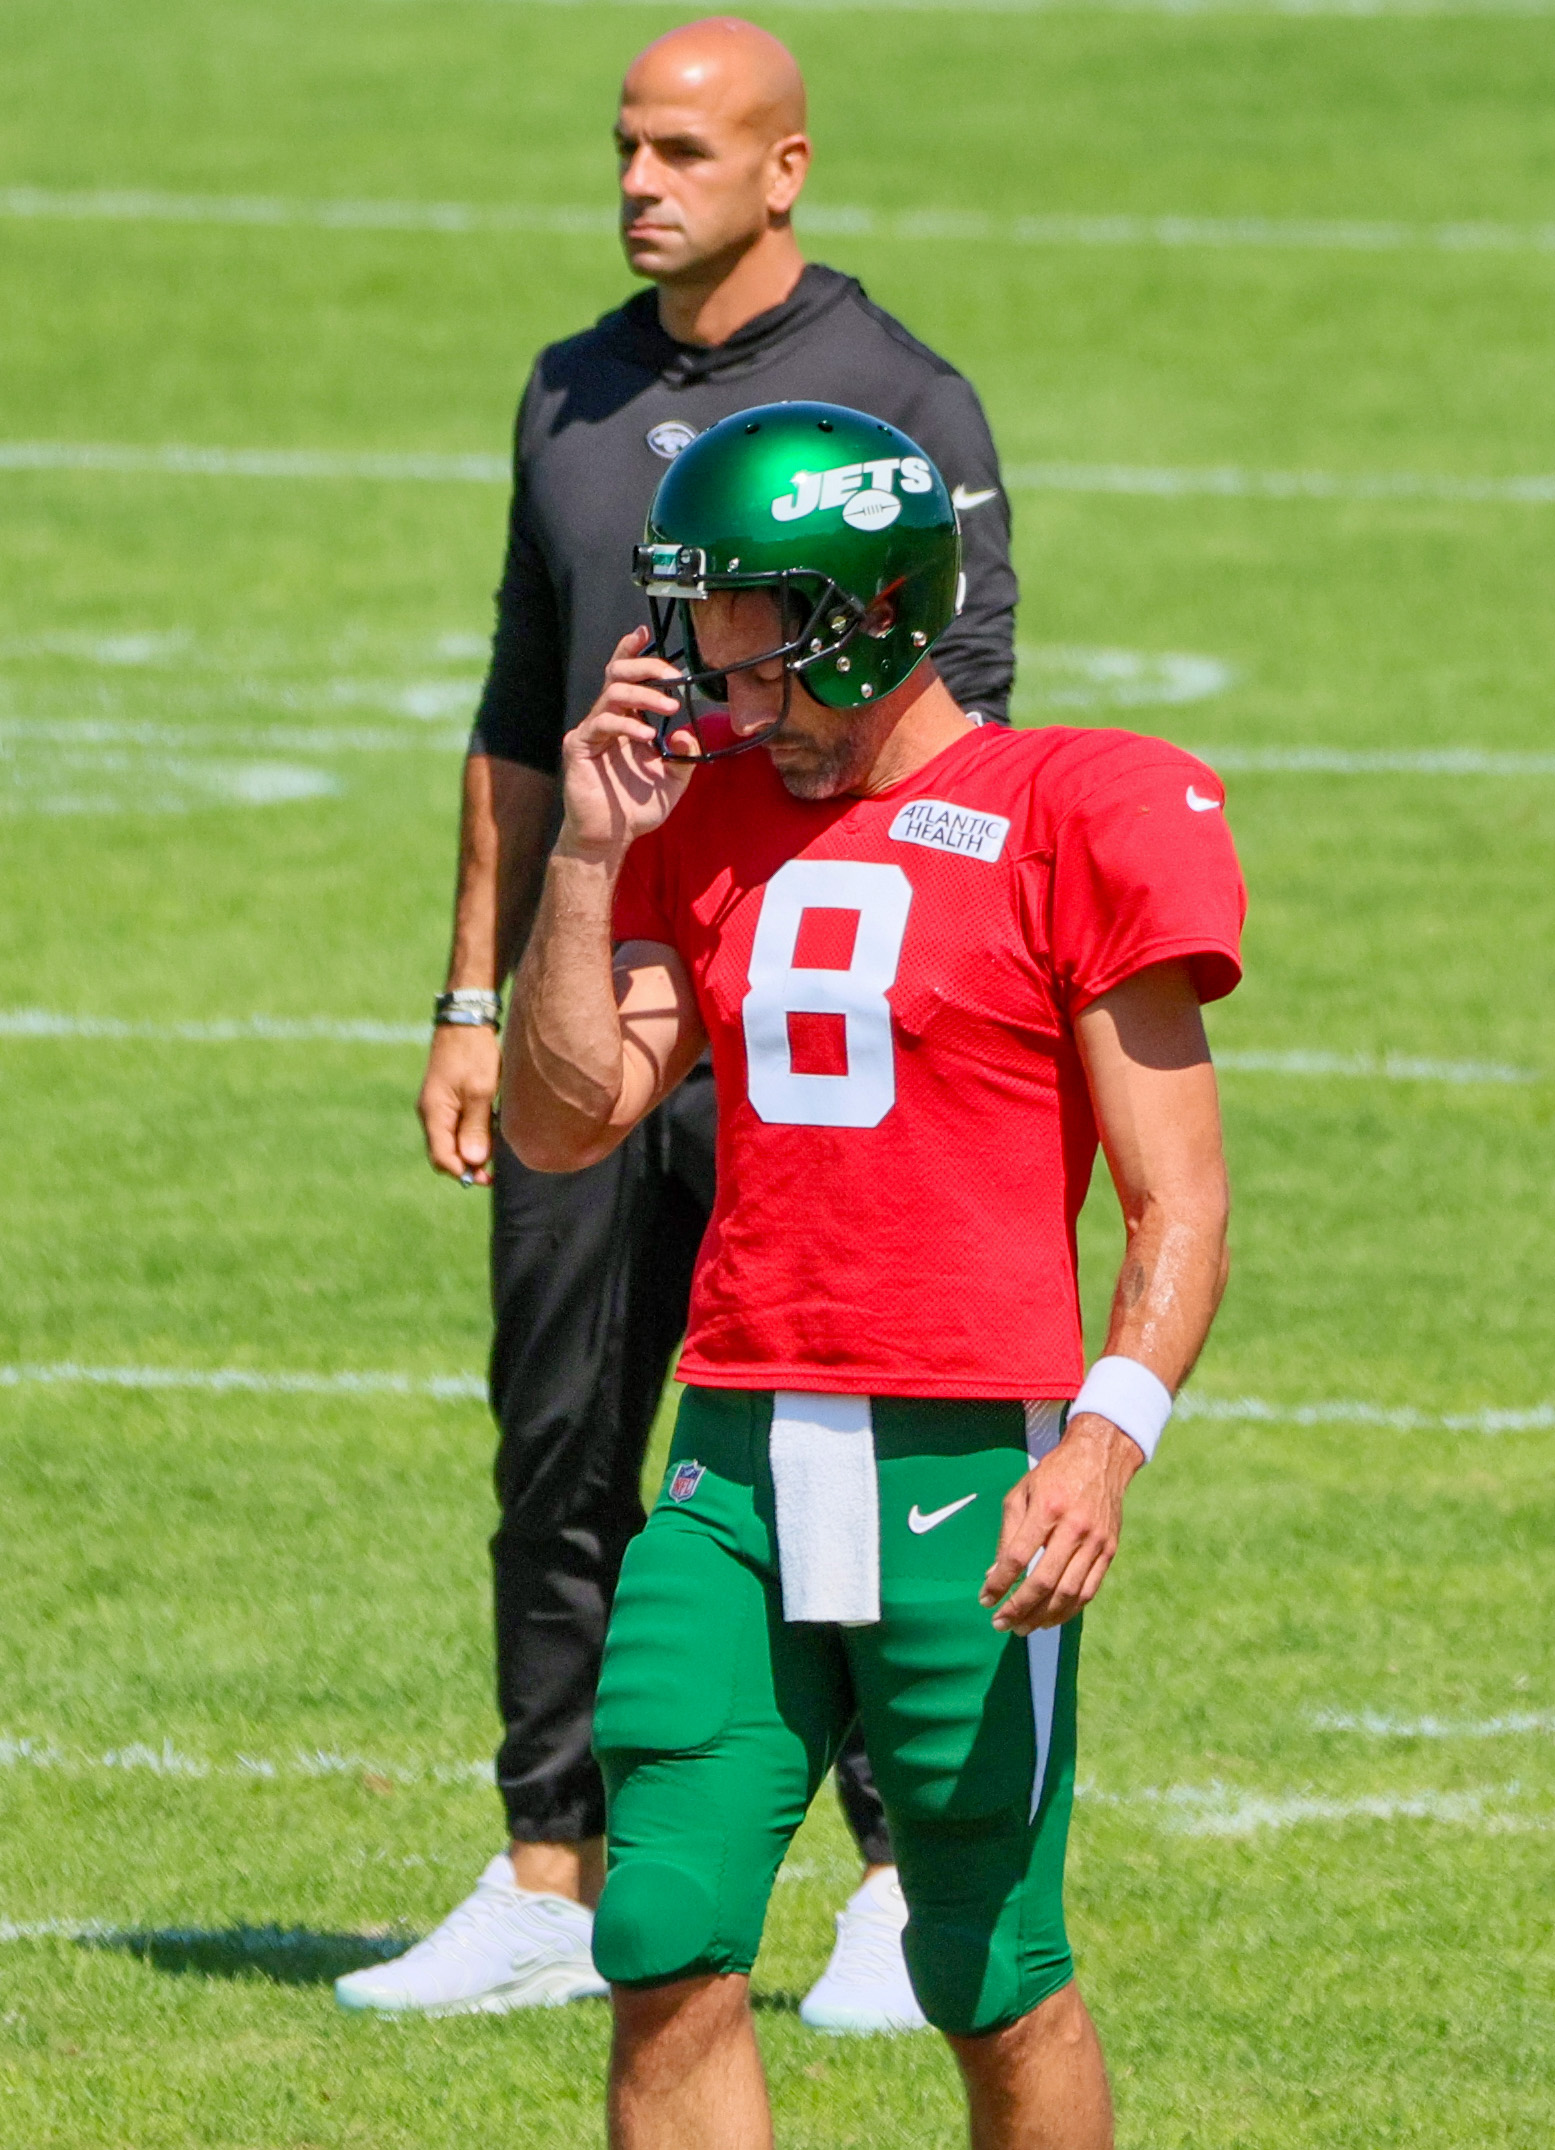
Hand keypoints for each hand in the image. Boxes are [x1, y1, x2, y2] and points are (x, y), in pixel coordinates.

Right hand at [417, 1020, 501, 1183]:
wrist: (466, 1018)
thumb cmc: (474, 1053)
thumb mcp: (480, 1091)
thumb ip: (476, 1128)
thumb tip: (472, 1163)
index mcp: (433, 1113)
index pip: (442, 1158)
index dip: (463, 1172)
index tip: (488, 1178)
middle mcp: (431, 1112)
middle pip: (445, 1152)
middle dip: (468, 1163)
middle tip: (495, 1169)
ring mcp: (438, 1104)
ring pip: (453, 1139)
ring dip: (473, 1146)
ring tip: (496, 1141)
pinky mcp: (448, 1097)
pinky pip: (458, 1124)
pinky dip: (474, 1131)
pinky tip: (492, 1124)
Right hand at [557, 627, 698, 861]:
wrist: (608, 838)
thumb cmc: (635, 810)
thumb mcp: (672, 782)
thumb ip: (684, 758)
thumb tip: (686, 731)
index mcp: (626, 722)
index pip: (626, 678)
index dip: (632, 652)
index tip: (645, 632)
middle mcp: (607, 720)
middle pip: (618, 674)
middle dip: (645, 666)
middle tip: (672, 675)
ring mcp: (591, 732)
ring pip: (613, 693)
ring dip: (645, 694)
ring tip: (670, 707)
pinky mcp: (579, 747)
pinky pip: (602, 723)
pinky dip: (627, 725)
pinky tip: (647, 738)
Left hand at [978, 1414, 1144, 1633]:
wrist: (1100, 1458)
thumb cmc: (1053, 1475)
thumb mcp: (1021, 1493)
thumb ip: (1008, 1534)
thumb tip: (994, 1574)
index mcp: (1047, 1508)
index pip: (1018, 1557)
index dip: (999, 1583)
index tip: (985, 1599)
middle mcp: (1074, 1527)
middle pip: (1044, 1581)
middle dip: (1019, 1608)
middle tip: (1001, 1623)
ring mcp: (1096, 1541)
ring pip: (1068, 1592)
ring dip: (1043, 1616)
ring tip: (1023, 1627)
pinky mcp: (1109, 1551)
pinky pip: (1089, 1590)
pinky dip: (1068, 1610)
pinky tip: (1050, 1618)